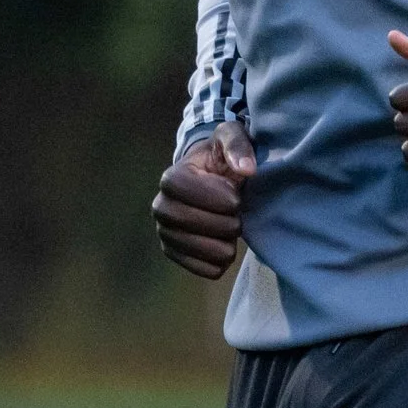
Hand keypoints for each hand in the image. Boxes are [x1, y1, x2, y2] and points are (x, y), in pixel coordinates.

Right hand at [152, 121, 254, 279]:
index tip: (235, 195)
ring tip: (230, 227)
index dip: (217, 196)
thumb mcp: (231, 137)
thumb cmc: (222, 158)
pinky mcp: (176, 253)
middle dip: (223, 221)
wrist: (213, 181)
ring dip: (225, 242)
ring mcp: (165, 232)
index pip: (186, 191)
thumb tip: (246, 169)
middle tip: (236, 214)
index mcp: (171, 178)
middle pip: (189, 222)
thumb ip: (238, 145)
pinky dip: (221, 261)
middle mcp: (161, 206)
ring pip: (200, 250)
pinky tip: (225, 244)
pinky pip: (204, 269)